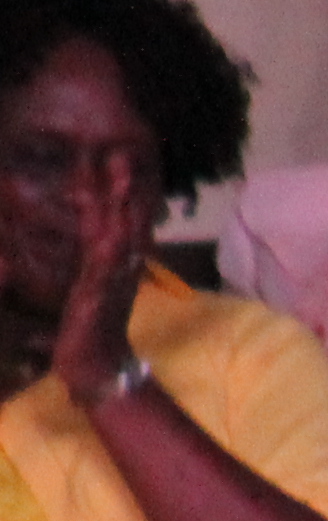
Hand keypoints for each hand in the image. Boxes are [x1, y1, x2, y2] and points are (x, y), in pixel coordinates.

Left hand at [52, 164, 147, 406]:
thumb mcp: (67, 299)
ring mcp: (112, 276)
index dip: (113, 196)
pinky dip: (111, 235)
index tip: (111, 167)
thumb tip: (9, 264)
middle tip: (122, 153)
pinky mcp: (100, 289)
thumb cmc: (79, 337)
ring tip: (121, 169)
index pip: (113, 222)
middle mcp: (117, 266)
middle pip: (123, 217)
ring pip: (120, 228)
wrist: (96, 368)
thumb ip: (48, 278)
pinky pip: (106, 256)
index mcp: (109, 266)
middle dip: (122, 187)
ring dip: (122, 199)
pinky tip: (110, 220)